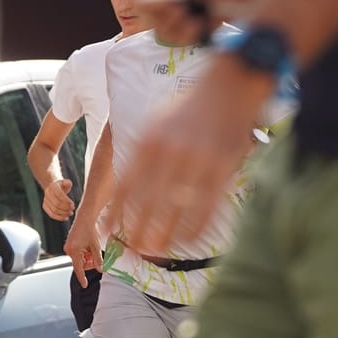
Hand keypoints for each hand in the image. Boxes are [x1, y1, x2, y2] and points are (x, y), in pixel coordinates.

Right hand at [43, 177, 74, 220]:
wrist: (52, 188)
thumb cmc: (62, 186)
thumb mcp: (65, 182)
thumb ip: (68, 183)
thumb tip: (68, 184)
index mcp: (53, 186)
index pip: (59, 195)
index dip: (66, 201)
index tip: (73, 205)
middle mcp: (47, 193)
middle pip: (57, 204)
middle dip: (66, 208)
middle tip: (72, 210)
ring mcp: (45, 200)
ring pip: (54, 210)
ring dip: (63, 213)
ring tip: (70, 213)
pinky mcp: (45, 206)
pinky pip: (51, 214)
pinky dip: (59, 217)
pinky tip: (66, 218)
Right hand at [67, 213, 102, 280]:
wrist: (84, 218)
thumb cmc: (89, 230)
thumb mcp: (96, 246)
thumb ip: (98, 259)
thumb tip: (100, 269)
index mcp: (74, 251)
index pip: (79, 268)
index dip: (82, 278)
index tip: (84, 285)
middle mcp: (69, 251)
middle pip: (80, 264)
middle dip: (89, 262)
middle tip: (96, 257)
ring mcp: (68, 248)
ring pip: (79, 260)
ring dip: (87, 258)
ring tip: (92, 249)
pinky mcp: (70, 246)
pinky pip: (78, 255)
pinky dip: (84, 254)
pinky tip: (88, 247)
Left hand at [109, 60, 271, 254]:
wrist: (230, 84)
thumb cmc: (189, 106)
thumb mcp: (156, 124)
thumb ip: (140, 153)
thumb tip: (124, 186)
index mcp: (149, 142)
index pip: (125, 186)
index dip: (116, 213)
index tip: (108, 232)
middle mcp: (170, 154)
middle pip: (147, 205)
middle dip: (136, 233)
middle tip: (131, 252)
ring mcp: (197, 163)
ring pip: (176, 212)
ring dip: (164, 236)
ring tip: (155, 252)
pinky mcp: (223, 170)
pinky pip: (205, 209)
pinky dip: (194, 229)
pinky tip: (186, 241)